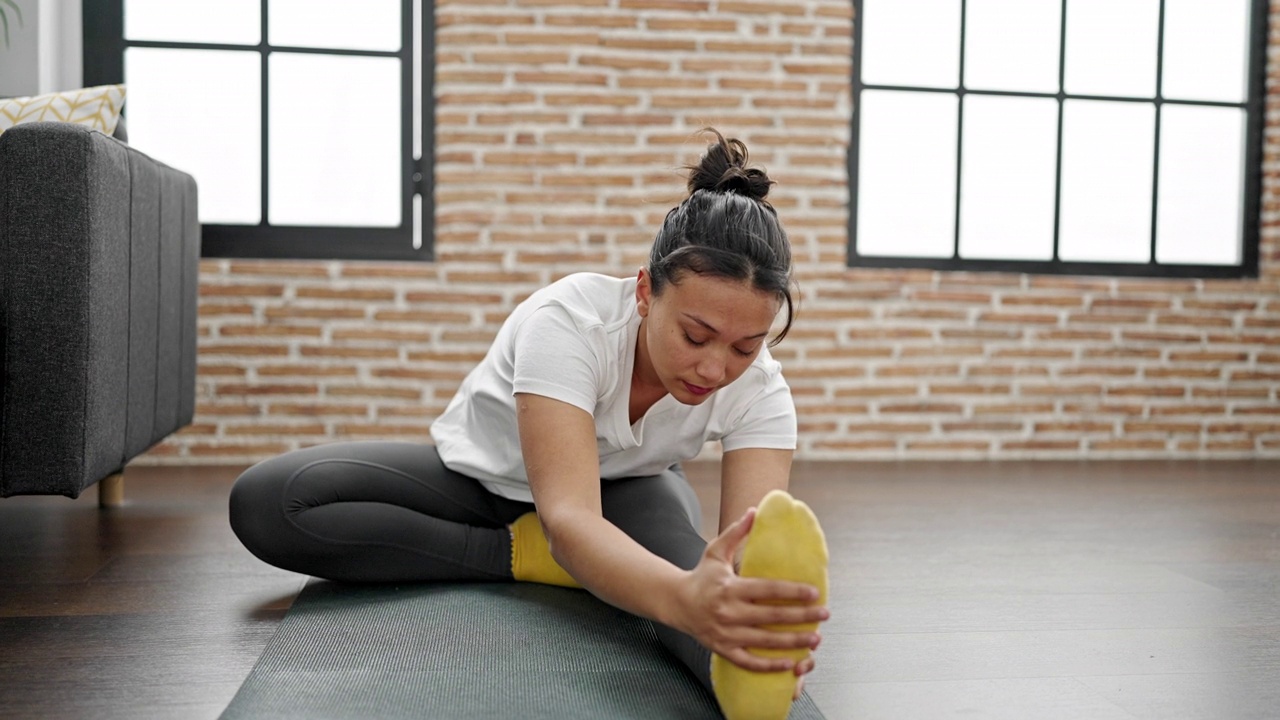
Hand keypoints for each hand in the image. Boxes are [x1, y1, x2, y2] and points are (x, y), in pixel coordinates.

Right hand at [672, 507, 828, 673]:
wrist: (676, 603)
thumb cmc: (701, 576)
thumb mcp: (715, 551)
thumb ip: (736, 532)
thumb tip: (754, 511)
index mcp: (730, 588)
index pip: (768, 590)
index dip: (793, 591)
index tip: (815, 592)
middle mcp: (729, 612)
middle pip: (772, 617)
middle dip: (802, 617)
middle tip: (825, 615)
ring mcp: (726, 634)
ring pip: (765, 642)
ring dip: (793, 641)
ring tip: (816, 638)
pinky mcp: (723, 650)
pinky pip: (749, 662)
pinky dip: (770, 666)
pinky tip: (790, 664)